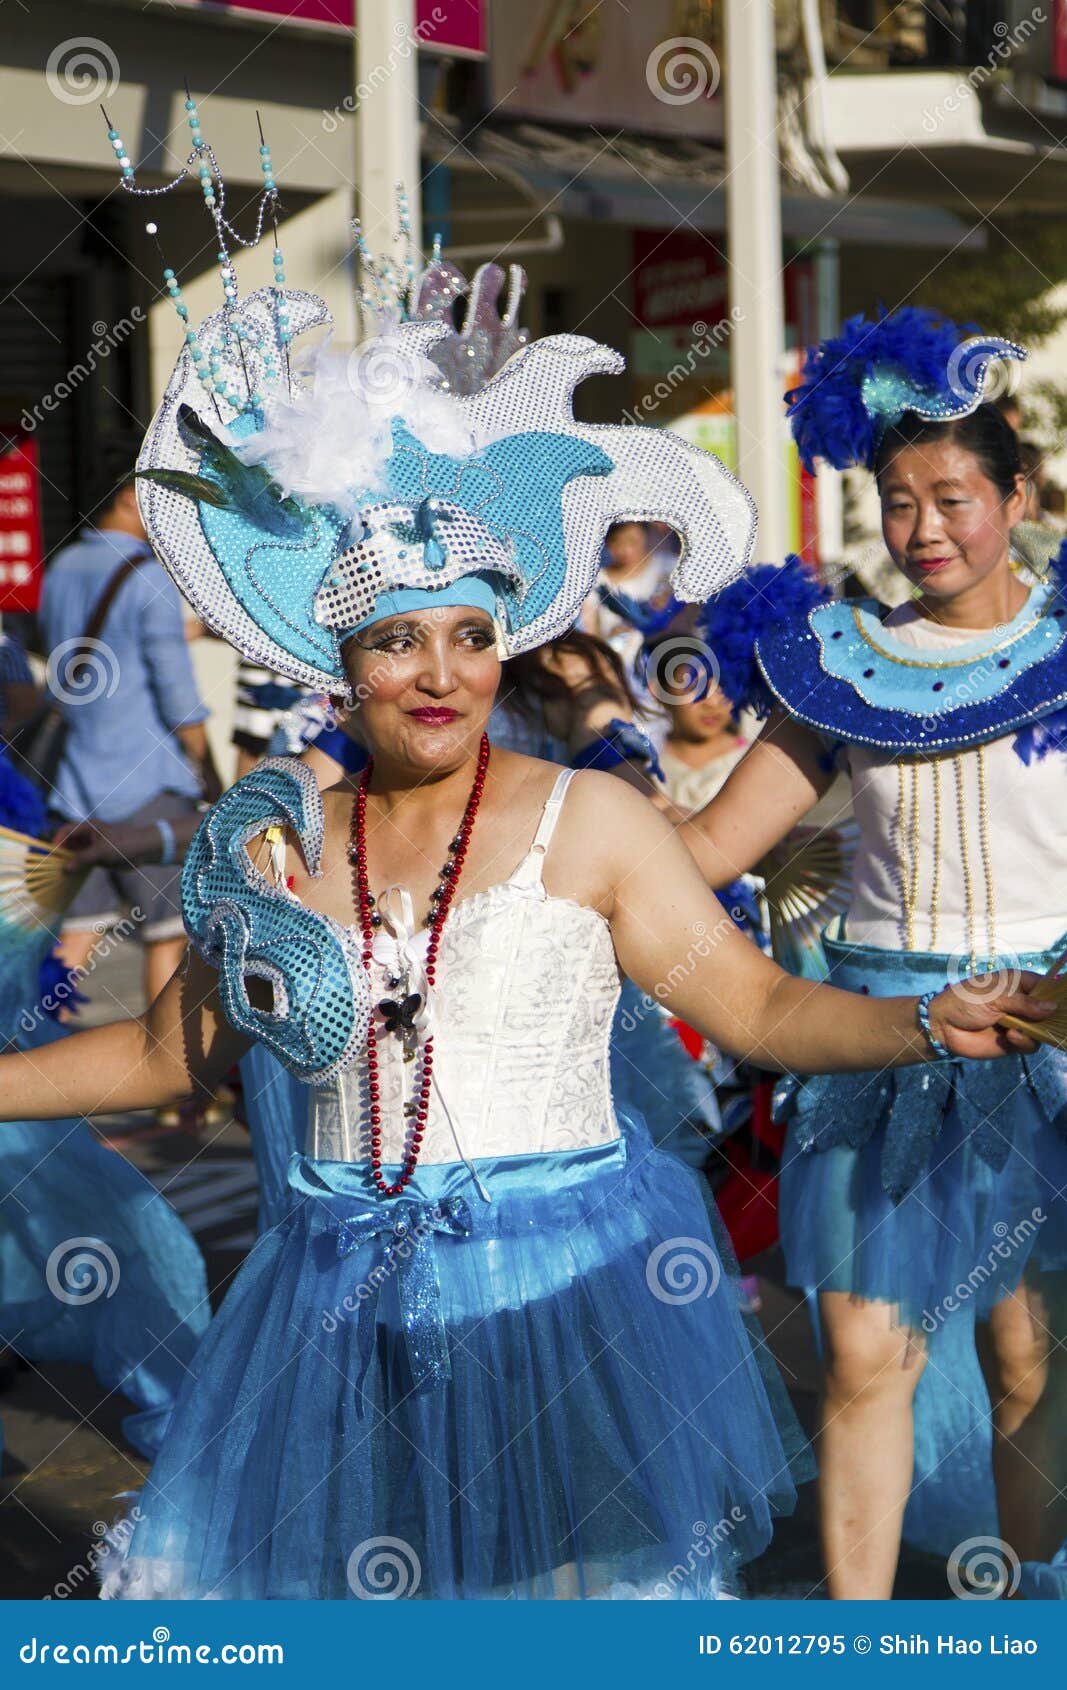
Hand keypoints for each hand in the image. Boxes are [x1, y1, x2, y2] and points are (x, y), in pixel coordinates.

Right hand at [53, 820, 156, 869]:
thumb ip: (82, 859)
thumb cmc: (124, 844)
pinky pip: (84, 861)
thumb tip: (65, 868)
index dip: (57, 840)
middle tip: (53, 866)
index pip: (66, 830)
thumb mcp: (101, 852)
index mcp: (88, 827)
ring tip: (60, 873)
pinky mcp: (99, 856)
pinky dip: (78, 866)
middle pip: (69, 842)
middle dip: (61, 853)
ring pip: (75, 853)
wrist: (144, 850)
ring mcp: (93, 846)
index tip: (53, 854)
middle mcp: (89, 835)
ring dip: (68, 861)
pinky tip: (72, 875)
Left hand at [926, 970, 1058, 1059]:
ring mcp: (1019, 1023)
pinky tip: (1010, 1036)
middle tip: (1054, 1021)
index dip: (1058, 992)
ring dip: (1035, 1030)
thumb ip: (1025, 1003)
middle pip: (1049, 1011)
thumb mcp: (996, 996)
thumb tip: (1053, 1008)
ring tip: (1015, 1028)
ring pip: (1043, 1030)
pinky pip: (1030, 1045)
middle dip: (1053, 1017)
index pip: (1046, 986)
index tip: (1064, 1001)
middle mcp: (1022, 1004)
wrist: (943, 1025)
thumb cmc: (966, 1001)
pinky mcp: (1013, 1042)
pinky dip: (1024, 1041)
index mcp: (1018, 984)